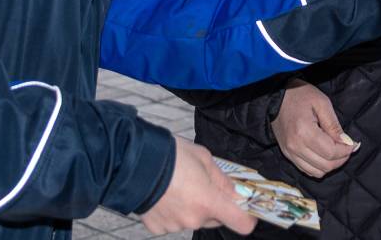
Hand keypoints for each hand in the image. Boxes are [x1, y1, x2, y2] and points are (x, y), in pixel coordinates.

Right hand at [140, 136, 256, 235]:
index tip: (244, 207)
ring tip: (177, 185)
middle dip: (213, 204)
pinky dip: (172, 210)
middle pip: (214, 219)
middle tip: (201, 183)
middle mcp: (193, 219)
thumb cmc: (170, 154)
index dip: (247, 216)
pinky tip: (164, 193)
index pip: (241, 223)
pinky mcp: (158, 227)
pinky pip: (173, 221)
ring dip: (190, 206)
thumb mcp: (203, 158)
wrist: (133, 160)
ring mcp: (174, 225)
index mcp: (208, 202)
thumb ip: (222, 179)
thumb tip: (234, 192)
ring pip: (192, 219)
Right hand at [271, 79, 358, 177]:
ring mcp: (290, 152)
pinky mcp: (287, 154)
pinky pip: (307, 170)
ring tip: (335, 150)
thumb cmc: (300, 95)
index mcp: (304, 132)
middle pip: (326, 166)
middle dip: (341, 159)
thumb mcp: (321, 103)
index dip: (346, 151)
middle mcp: (295, 146)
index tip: (352, 143)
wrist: (276, 95)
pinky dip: (318, 167)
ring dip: (330, 164)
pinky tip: (323, 154)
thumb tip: (347, 143)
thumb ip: (334, 125)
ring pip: (317, 172)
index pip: (331, 153)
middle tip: (346, 147)